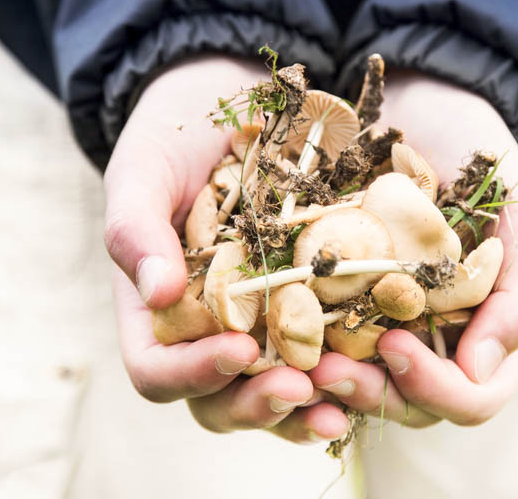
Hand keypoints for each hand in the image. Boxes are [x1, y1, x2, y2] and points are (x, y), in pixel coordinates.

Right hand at [104, 56, 347, 441]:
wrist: (224, 110)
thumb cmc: (170, 144)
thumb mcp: (143, 173)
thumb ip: (135, 229)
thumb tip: (157, 294)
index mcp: (158, 315)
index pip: (158, 371)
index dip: (192, 374)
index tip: (239, 350)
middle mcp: (208, 333)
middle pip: (221, 401)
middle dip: (258, 403)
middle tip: (302, 388)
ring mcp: (261, 326)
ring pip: (276, 392)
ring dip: (308, 407)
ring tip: (347, 397)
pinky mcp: (309, 307)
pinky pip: (325, 353)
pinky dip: (349, 367)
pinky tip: (382, 360)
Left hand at [309, 71, 517, 426]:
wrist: (421, 98)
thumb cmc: (480, 152)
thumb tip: (481, 370)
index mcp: (482, 330)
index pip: (469, 396)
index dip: (435, 388)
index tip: (396, 344)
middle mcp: (429, 337)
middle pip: (404, 402)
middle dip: (368, 394)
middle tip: (324, 373)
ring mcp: (377, 319)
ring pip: (352, 384)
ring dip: (320, 387)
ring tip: (289, 366)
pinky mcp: (328, 294)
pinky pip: (309, 338)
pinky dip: (289, 349)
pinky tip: (262, 339)